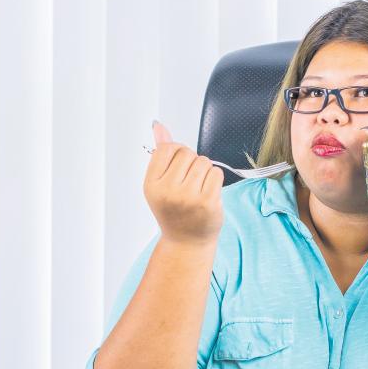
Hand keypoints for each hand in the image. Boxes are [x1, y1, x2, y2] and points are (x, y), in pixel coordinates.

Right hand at [143, 120, 224, 245]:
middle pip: (187, 153)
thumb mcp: (160, 184)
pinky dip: (215, 180)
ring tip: (198, 188)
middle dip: (191, 163)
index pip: (167, 148)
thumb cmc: (174, 211)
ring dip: (205, 171)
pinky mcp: (208, 202)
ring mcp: (188, 197)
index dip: (177, 153)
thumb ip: (161, 154)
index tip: (178, 167)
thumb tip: (158, 126)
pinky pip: (216, 173)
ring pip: (203, 161)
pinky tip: (208, 193)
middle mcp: (168, 191)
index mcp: (152, 184)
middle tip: (188, 183)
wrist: (186, 242)